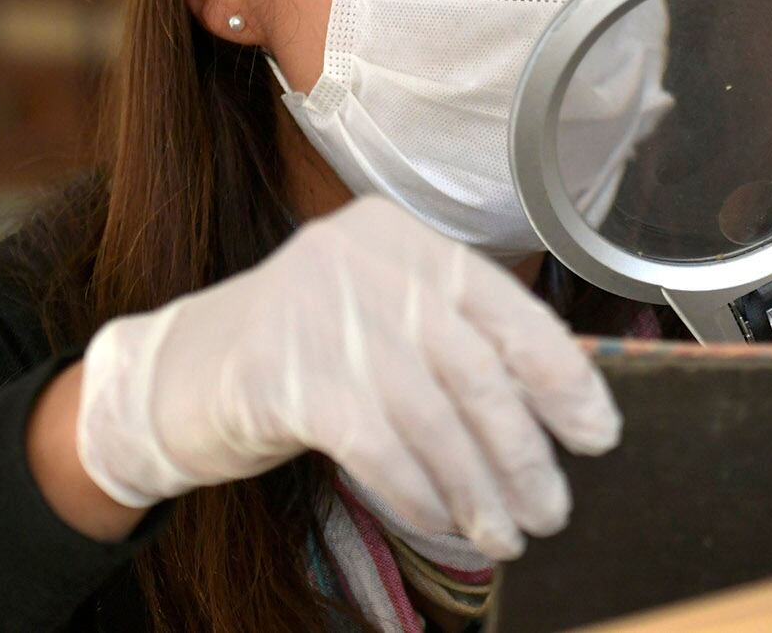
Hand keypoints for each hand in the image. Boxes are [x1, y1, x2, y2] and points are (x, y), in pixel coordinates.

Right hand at [74, 195, 620, 558]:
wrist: (176, 377)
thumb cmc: (304, 355)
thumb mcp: (385, 322)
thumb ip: (456, 341)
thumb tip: (559, 403)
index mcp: (403, 237)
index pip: (505, 309)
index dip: (560, 376)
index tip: (595, 431)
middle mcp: (365, 259)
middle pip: (474, 368)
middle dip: (521, 450)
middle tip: (551, 507)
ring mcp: (319, 312)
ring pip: (431, 414)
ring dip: (477, 486)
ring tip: (505, 533)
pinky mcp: (282, 372)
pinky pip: (377, 444)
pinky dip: (418, 489)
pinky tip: (441, 518)